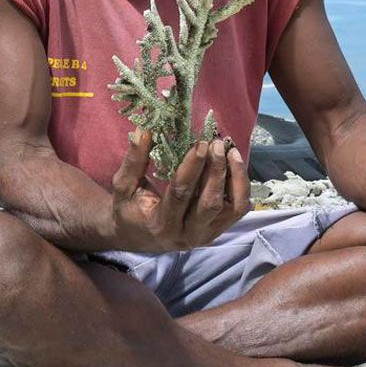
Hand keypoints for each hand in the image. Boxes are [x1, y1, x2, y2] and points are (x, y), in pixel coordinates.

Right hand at [109, 129, 250, 252]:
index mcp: (161, 224)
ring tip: (231, 152)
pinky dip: (241, 187)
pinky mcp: (218, 231)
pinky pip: (239, 210)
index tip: (201, 143)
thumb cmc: (129, 208)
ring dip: (235, 178)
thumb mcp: (124, 185)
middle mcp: (187, 235)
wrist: (138, 236)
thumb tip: (144, 130)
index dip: (192, 167)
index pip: (181, 194)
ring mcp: (206, 235)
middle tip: (217, 143)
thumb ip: (134, 160)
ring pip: (232, 208)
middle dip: (216, 170)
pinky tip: (235, 165)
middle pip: (210, 203)